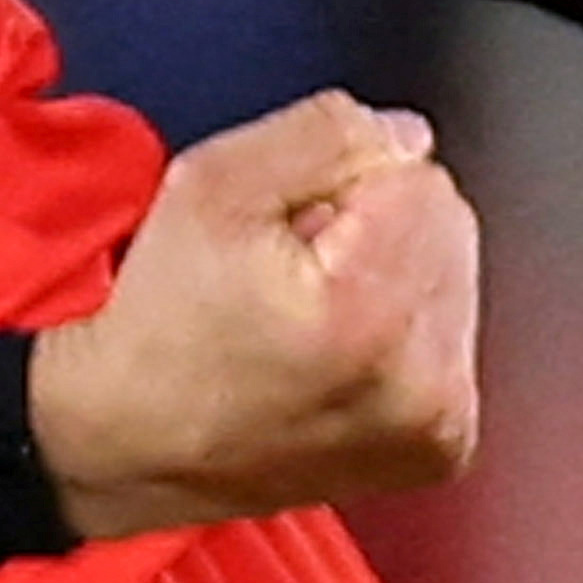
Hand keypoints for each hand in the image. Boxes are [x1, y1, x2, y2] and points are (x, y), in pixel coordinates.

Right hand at [31, 91, 481, 538]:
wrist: (130, 443)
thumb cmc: (159, 328)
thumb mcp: (213, 186)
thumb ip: (325, 134)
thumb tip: (405, 138)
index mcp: (372, 315)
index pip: (422, 178)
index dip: (347, 182)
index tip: (292, 227)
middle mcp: (423, 384)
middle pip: (448, 227)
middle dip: (380, 229)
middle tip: (297, 271)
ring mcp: (438, 426)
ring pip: (453, 279)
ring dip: (393, 279)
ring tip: (313, 315)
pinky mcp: (441, 448)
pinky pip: (451, 339)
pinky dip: (402, 333)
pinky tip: (339, 350)